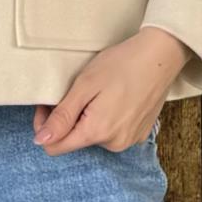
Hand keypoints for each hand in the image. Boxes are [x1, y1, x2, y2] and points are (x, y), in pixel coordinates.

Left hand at [32, 26, 189, 154]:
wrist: (162, 55)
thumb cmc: (122, 64)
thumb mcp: (84, 85)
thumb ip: (62, 117)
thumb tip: (40, 141)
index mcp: (97, 132)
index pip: (55, 147)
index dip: (45, 126)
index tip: (49, 104)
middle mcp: (114, 144)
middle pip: (75, 140)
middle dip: (68, 119)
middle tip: (74, 91)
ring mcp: (129, 140)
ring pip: (93, 136)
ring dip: (88, 118)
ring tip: (98, 92)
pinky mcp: (139, 133)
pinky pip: (112, 132)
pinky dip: (106, 118)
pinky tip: (114, 98)